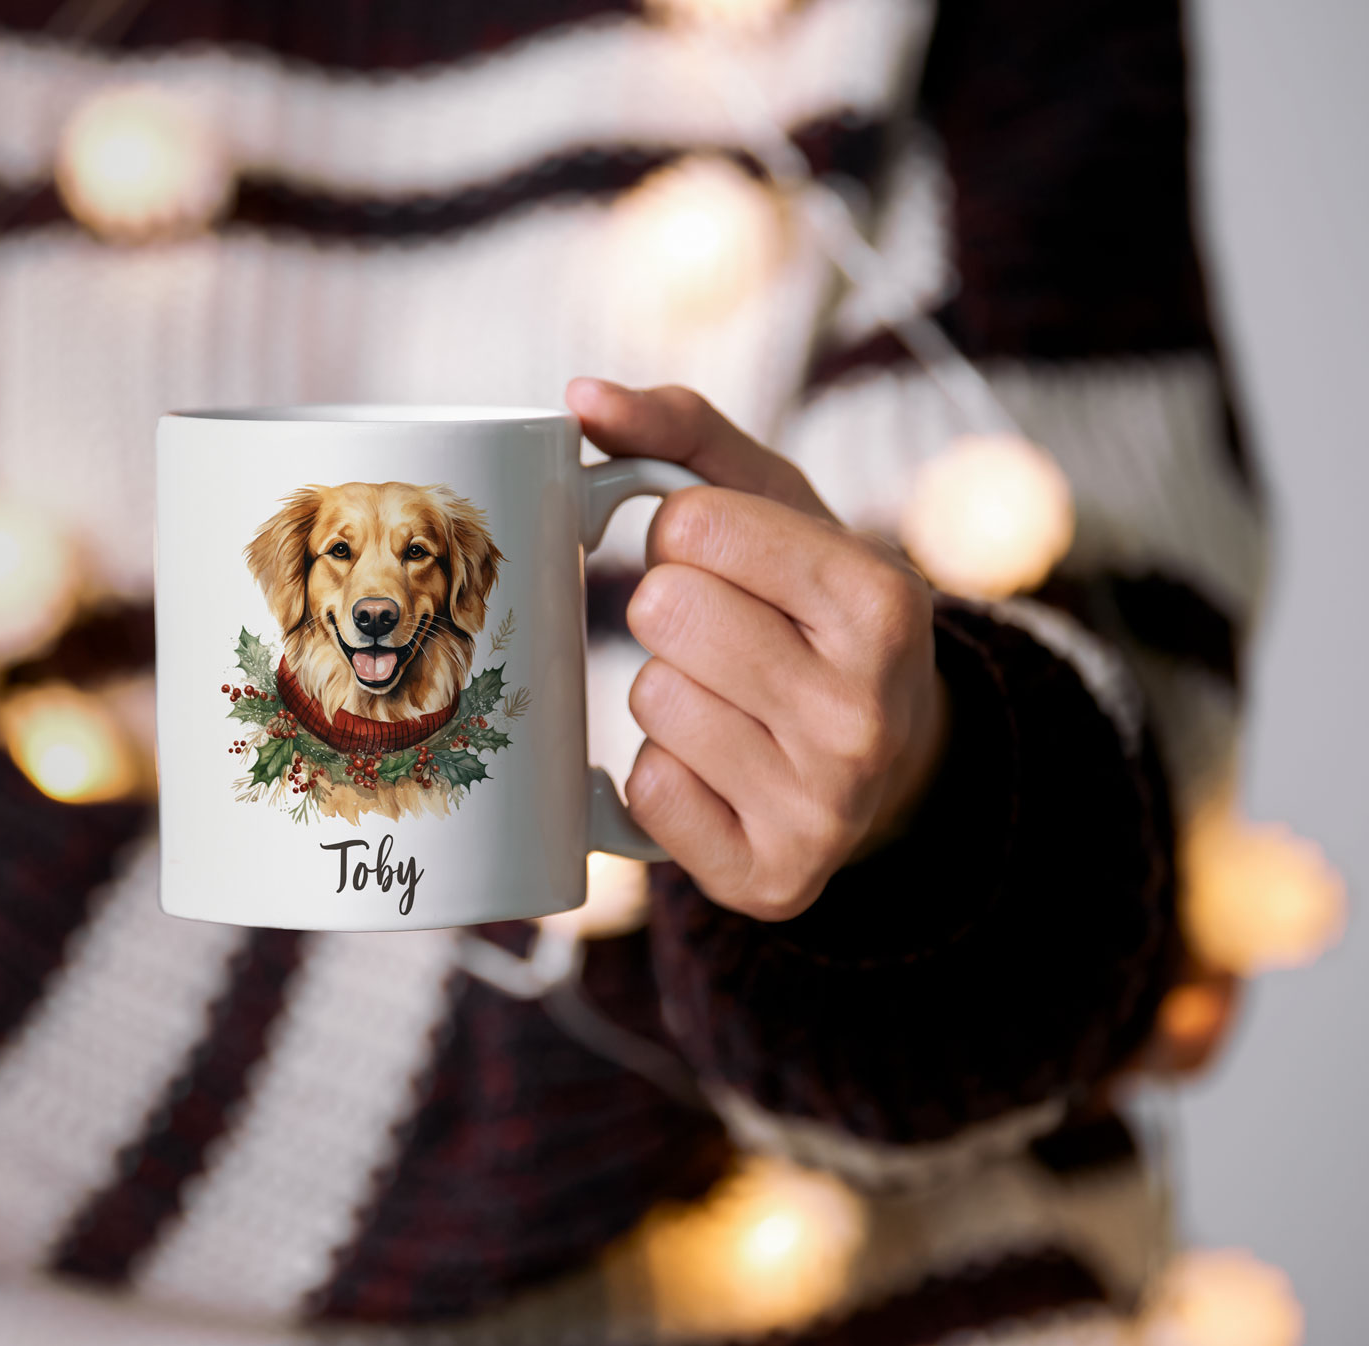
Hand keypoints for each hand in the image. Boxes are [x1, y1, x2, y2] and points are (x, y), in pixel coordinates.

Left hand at [567, 378, 949, 920]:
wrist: (891, 755)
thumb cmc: (811, 605)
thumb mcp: (776, 503)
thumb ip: (680, 430)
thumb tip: (579, 398)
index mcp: (884, 604)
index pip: (690, 523)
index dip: (683, 531)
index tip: (725, 557)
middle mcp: (867, 714)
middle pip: (661, 612)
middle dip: (670, 608)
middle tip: (723, 632)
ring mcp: (824, 809)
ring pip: (650, 702)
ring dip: (665, 692)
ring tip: (730, 701)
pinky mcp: (772, 879)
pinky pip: (647, 794)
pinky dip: (661, 775)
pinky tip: (720, 770)